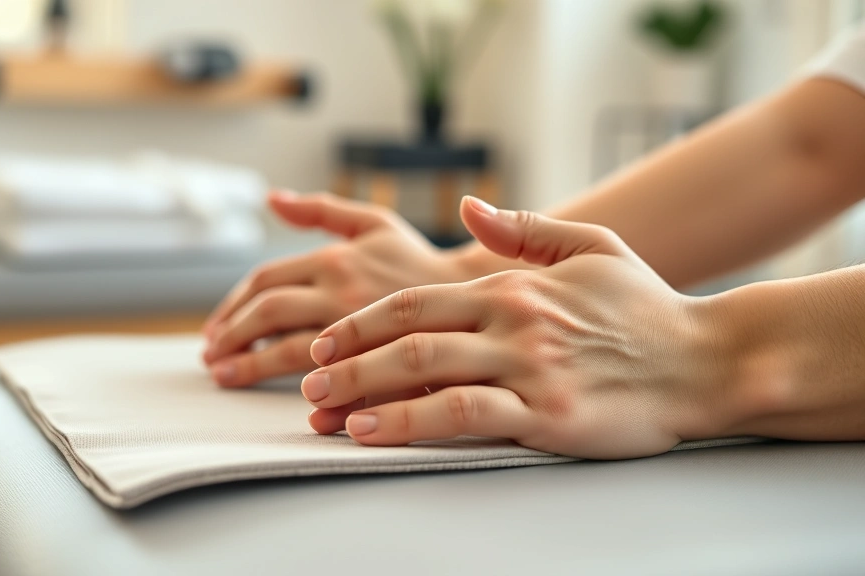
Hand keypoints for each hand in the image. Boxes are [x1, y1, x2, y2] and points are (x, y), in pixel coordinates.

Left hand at [201, 191, 474, 387]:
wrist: (481, 293)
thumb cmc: (421, 260)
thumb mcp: (375, 223)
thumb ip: (322, 211)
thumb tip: (272, 199)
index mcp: (337, 257)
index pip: (266, 281)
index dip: (233, 307)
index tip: (216, 330)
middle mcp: (344, 290)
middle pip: (269, 313)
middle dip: (231, 337)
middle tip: (211, 358)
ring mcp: (365, 330)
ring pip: (293, 353)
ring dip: (253, 368)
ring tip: (227, 378)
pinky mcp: (389, 364)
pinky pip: (342, 388)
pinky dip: (317, 404)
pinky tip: (292, 411)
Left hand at [302, 196, 734, 458]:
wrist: (706, 359)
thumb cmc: (648, 309)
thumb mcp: (592, 246)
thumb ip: (526, 229)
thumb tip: (473, 210)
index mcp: (514, 285)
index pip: (414, 298)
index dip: (362, 320)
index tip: (329, 340)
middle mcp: (513, 320)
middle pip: (405, 334)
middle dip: (347, 358)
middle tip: (308, 376)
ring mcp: (528, 366)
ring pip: (424, 371)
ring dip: (362, 389)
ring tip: (323, 407)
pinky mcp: (547, 414)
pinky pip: (462, 415)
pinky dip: (409, 421)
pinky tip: (373, 431)